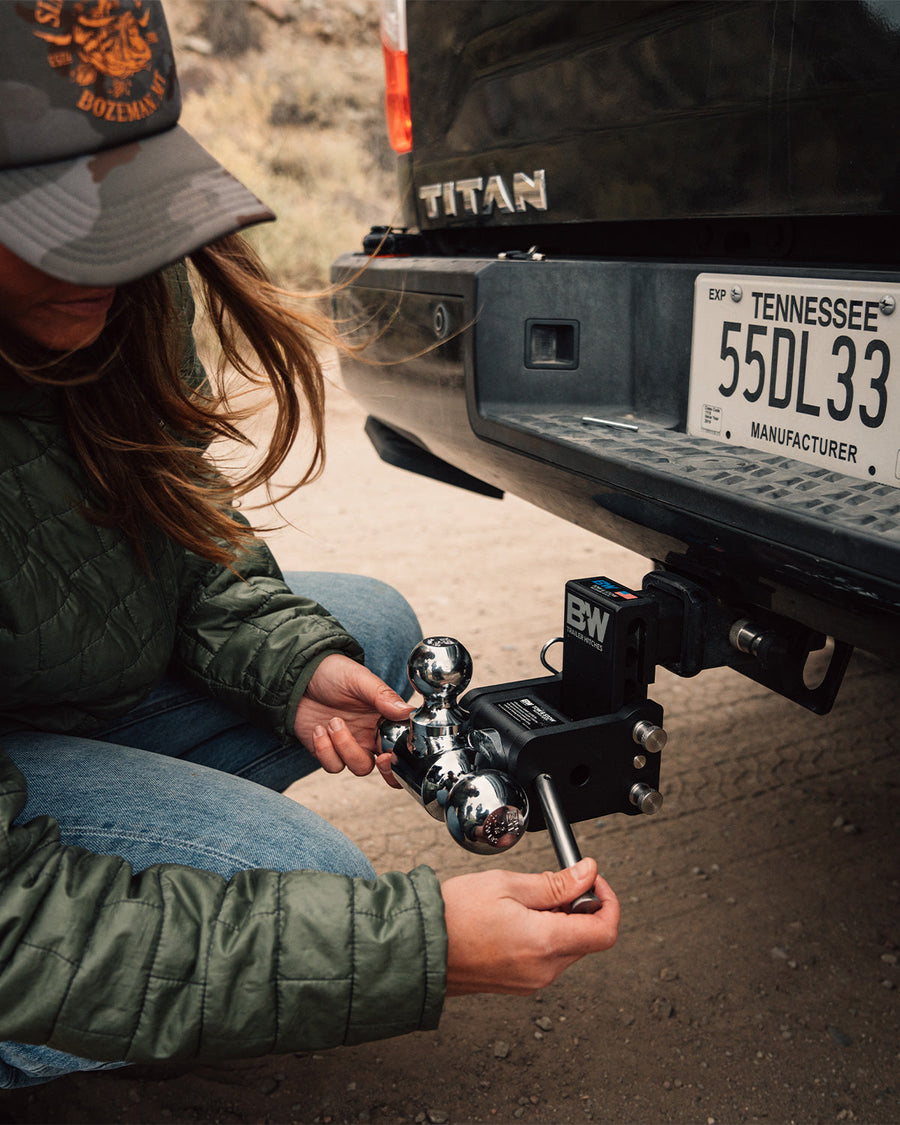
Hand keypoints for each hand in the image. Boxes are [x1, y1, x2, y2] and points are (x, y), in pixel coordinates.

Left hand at [294, 654, 412, 785]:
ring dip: (346, 748)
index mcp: (383, 717)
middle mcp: (370, 734)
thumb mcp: (359, 679)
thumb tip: (407, 711)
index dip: (401, 754)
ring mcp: (349, 744)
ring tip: (333, 721)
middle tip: (380, 758)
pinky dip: (325, 751)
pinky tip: (319, 729)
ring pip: (359, 767)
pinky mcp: (327, 751)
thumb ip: (383, 696)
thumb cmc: (332, 672)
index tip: (392, 752)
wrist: (298, 676)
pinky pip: (333, 765)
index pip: (401, 743)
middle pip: (387, 767)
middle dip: (388, 771)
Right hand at [441, 858, 619, 995]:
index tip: (592, 881)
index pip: (605, 931)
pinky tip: (517, 918)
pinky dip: (544, 936)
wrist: (418, 948)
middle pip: (588, 938)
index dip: (607, 900)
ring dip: (560, 922)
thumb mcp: (507, 884)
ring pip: (568, 948)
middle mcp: (543, 970)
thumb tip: (587, 873)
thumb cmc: (454, 915)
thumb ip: (554, 882)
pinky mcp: (519, 984)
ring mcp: (531, 982)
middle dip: (580, 907)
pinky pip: (547, 959)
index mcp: (545, 944)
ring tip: (525, 901)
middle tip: (553, 884)